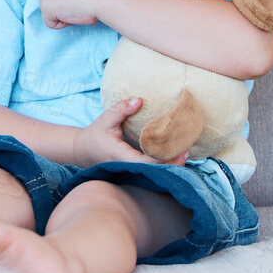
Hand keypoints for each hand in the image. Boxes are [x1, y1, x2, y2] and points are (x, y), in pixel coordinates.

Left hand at [40, 0, 106, 28]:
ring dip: (63, 15)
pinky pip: (50, 23)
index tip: (80, 0)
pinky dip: (62, 24)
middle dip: (63, 8)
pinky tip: (73, 14)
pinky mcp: (46, 6)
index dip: (69, 0)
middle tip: (79, 6)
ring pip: (50, 13)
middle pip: (51, 3)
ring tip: (76, 9)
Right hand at [72, 97, 189, 166]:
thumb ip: (122, 109)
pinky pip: (150, 169)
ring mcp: (130, 170)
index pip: (148, 162)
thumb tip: (140, 100)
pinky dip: (162, 164)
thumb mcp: (106, 118)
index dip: (166, 158)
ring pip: (153, 172)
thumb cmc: (95, 134)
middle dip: (173, 163)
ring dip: (169, 164)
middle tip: (189, 151)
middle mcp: (127, 167)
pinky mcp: (132, 169)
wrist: (83, 151)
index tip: (181, 150)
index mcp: (121, 156)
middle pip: (155, 171)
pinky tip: (173, 155)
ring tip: (186, 152)